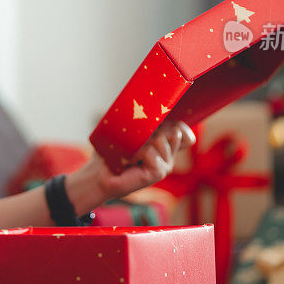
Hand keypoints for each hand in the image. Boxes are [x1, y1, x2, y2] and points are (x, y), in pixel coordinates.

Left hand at [69, 121, 195, 210]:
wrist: (100, 174)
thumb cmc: (113, 152)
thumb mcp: (131, 131)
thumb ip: (146, 122)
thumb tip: (153, 109)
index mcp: (165, 145)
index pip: (183, 131)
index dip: (174, 124)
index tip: (152, 126)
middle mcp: (169, 156)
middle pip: (174, 130)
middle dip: (151, 129)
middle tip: (135, 142)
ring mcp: (166, 166)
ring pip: (161, 139)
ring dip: (140, 142)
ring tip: (130, 153)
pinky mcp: (159, 173)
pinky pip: (151, 151)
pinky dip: (136, 152)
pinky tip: (129, 161)